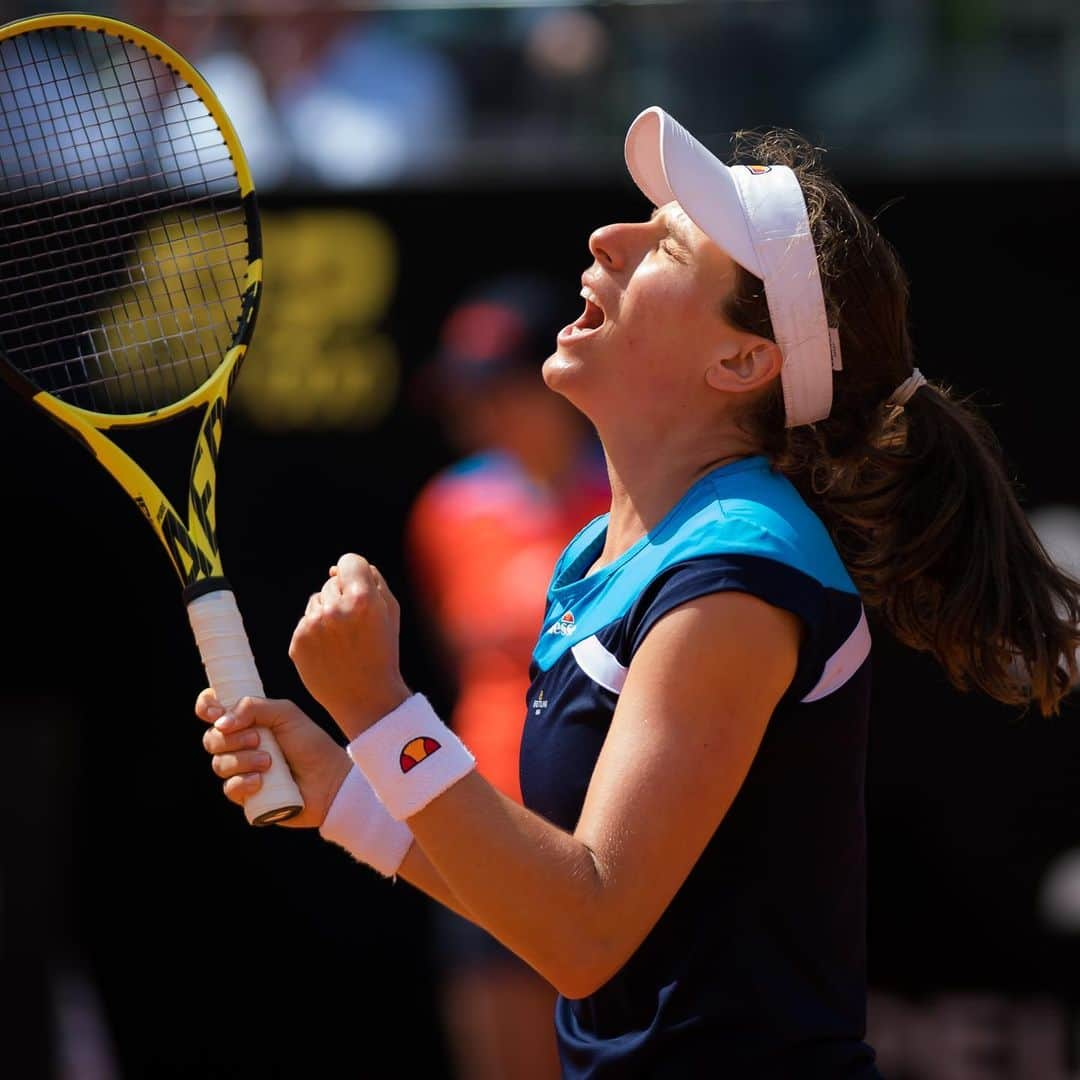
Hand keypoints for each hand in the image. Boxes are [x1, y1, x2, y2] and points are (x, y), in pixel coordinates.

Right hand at [196, 690, 350, 828]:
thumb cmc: (311, 744)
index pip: (213, 710)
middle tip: (257, 738)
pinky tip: (261, 782)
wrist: (329, 780)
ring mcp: (242, 771)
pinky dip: (243, 783)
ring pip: (219, 764)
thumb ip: (254, 706)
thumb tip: (220, 722)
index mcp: (248, 721)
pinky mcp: (246, 795)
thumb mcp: (286, 714)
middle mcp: (241, 745)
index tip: (215, 713)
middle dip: (231, 738)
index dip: (206, 708)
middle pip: (210, 739)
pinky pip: (229, 789)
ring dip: (242, 761)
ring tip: (269, 762)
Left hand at [289, 553, 410, 739]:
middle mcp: (335, 609)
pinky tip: (330, 650)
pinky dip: (316, 632)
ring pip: (316, 601)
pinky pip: (305, 622)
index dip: (355, 571)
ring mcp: (313, 626)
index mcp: (363, 598)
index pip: (349, 561)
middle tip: (356, 625)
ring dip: (328, 613)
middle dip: (343, 597)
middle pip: (332, 582)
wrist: (365, 697)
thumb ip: (372, 580)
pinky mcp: (298, 642)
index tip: (359, 585)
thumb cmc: (382, 651)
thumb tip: (336, 568)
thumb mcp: (390, 612)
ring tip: (343, 640)